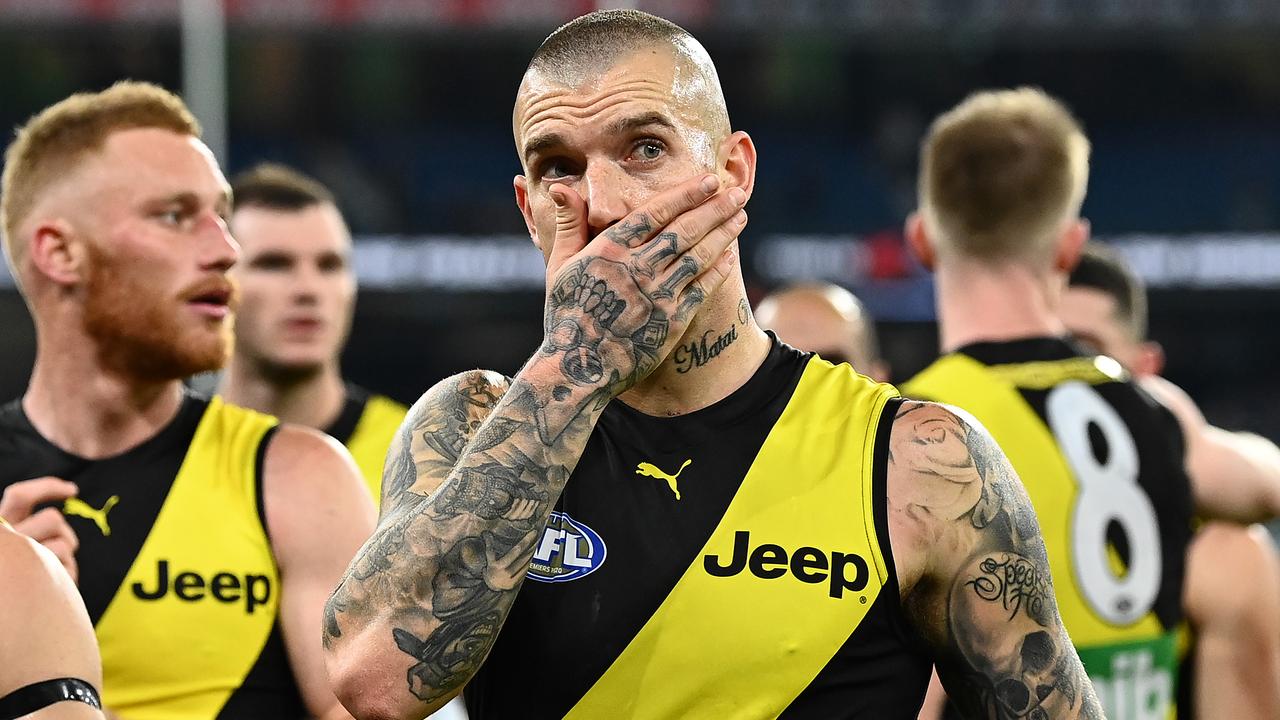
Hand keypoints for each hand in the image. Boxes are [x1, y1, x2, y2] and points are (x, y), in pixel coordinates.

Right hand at [0, 477, 79, 582]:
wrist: (12, 621)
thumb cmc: (14, 581)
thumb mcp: (19, 544)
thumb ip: (26, 524)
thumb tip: (71, 491)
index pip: (20, 495)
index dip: (48, 487)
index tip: (73, 491)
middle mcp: (5, 540)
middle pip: (53, 519)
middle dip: (64, 533)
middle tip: (61, 548)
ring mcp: (19, 561)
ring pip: (63, 542)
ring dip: (66, 554)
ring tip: (51, 573)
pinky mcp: (36, 579)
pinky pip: (66, 564)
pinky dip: (68, 572)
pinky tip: (55, 586)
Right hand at [542, 173, 746, 395]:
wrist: (579, 367)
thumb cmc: (566, 314)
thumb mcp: (559, 266)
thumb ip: (568, 224)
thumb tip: (560, 187)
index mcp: (610, 251)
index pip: (655, 213)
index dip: (685, 194)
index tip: (709, 181)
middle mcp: (637, 269)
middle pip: (685, 231)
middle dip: (715, 209)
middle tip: (737, 193)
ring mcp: (657, 296)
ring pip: (698, 257)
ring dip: (723, 234)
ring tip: (741, 216)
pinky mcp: (672, 321)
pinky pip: (701, 290)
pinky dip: (718, 270)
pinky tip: (731, 255)